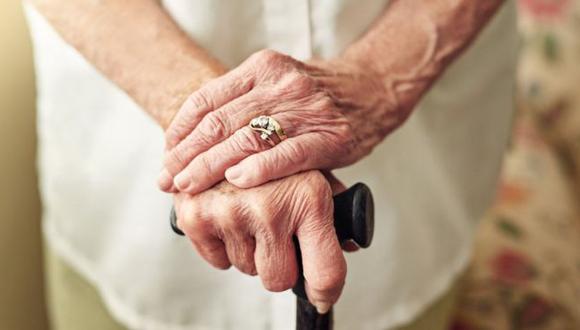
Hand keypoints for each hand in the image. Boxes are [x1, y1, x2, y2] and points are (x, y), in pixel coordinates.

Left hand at [158, 49, 404, 193]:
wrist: (372, 90)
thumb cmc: (316, 96)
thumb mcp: (276, 85)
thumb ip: (242, 104)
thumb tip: (195, 140)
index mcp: (262, 68)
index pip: (207, 99)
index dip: (180, 131)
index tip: (166, 156)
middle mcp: (281, 83)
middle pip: (221, 121)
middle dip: (188, 154)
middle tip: (167, 179)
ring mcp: (306, 109)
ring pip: (247, 138)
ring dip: (211, 166)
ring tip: (188, 186)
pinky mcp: (330, 136)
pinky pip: (288, 153)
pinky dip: (260, 168)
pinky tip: (237, 181)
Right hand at [173, 170, 346, 312]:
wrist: (224, 123)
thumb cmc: (276, 153)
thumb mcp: (315, 173)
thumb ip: (335, 209)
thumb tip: (351, 243)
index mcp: (310, 198)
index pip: (324, 272)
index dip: (324, 291)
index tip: (321, 297)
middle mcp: (271, 207)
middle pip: (279, 280)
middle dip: (279, 264)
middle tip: (276, 235)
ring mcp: (231, 212)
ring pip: (247, 268)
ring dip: (250, 250)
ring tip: (249, 214)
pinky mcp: (196, 215)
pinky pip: (218, 261)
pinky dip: (223, 246)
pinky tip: (228, 215)